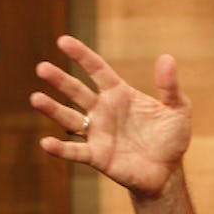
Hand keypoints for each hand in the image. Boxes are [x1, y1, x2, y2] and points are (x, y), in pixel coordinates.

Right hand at [29, 35, 191, 197]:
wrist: (167, 172)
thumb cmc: (171, 138)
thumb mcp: (177, 108)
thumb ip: (170, 85)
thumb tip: (167, 58)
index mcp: (120, 94)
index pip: (97, 70)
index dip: (82, 56)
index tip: (63, 40)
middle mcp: (103, 111)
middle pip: (77, 91)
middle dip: (60, 80)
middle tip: (42, 68)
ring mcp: (97, 133)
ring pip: (69, 118)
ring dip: (52, 109)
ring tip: (35, 98)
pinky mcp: (97, 156)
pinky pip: (74, 151)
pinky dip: (60, 148)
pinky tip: (46, 142)